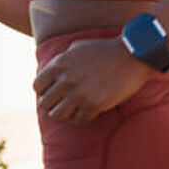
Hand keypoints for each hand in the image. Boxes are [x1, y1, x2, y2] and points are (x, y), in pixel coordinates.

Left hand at [33, 37, 154, 125]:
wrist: (131, 55)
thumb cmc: (105, 49)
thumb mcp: (77, 48)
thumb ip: (61, 60)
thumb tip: (51, 72)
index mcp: (59, 64)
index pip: (37, 86)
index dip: (45, 91)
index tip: (55, 92)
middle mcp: (65, 80)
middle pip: (45, 103)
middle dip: (54, 104)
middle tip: (66, 102)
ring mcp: (78, 93)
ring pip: (58, 115)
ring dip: (66, 113)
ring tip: (76, 109)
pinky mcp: (93, 105)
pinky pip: (79, 120)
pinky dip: (83, 117)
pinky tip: (91, 110)